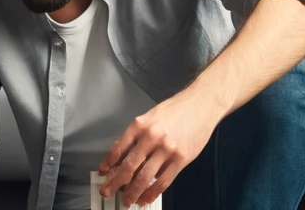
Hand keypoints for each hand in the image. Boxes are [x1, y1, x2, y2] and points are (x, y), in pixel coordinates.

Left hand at [96, 95, 223, 205]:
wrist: (201, 104)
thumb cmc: (176, 110)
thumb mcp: (151, 116)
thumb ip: (138, 135)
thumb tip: (125, 157)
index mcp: (140, 125)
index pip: (118, 148)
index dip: (108, 163)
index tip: (103, 173)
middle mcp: (151, 137)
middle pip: (129, 166)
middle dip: (115, 182)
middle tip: (107, 192)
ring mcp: (167, 149)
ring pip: (145, 177)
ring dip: (133, 192)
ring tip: (127, 200)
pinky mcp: (181, 159)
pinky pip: (164, 181)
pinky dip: (152, 192)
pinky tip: (146, 198)